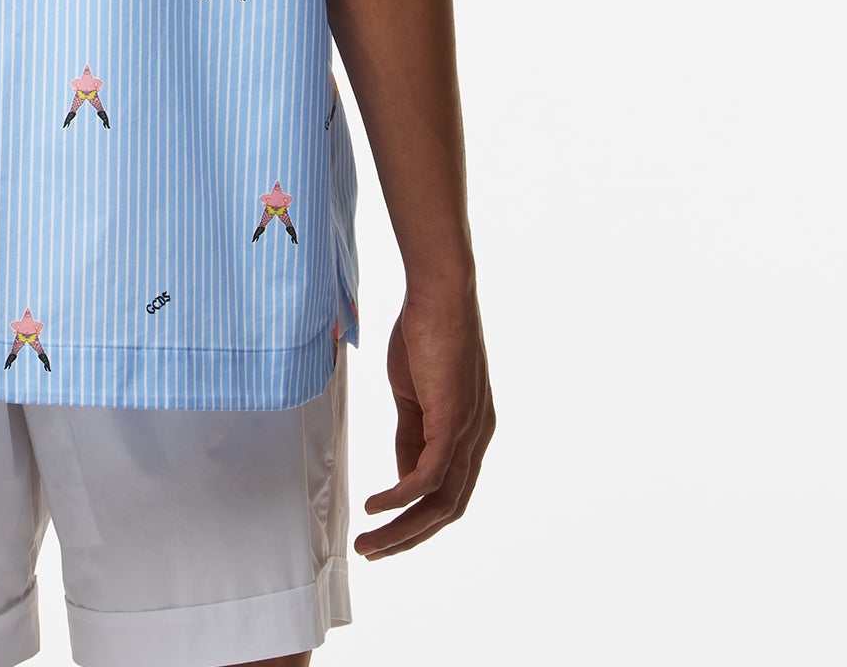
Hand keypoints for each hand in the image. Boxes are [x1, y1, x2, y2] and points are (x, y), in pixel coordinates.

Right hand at [354, 286, 494, 558]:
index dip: (418, 516)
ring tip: (369, 542)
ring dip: (402, 527)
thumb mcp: (414, 394)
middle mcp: (477, 439)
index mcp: (470, 432)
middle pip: (448, 508)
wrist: (439, 294)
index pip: (449, 490)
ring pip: (440, 501)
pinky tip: (375, 505)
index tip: (386, 529)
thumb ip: (411, 435)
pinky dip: (401, 496)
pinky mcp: (453, 421)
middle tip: (374, 552)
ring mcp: (468, 432)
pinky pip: (429, 475)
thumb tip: (402, 473)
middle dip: (409, 536)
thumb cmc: (425, 332)